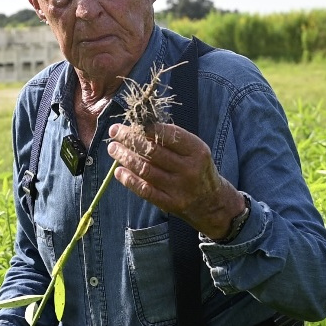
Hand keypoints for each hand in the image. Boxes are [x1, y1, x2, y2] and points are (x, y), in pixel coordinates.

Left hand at [107, 121, 245, 239]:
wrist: (212, 202)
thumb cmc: (198, 169)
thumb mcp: (194, 151)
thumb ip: (172, 140)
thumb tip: (139, 127)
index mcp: (197, 150)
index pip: (168, 134)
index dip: (146, 127)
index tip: (130, 122)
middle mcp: (189, 169)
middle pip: (153, 151)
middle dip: (130, 139)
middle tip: (115, 132)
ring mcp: (179, 188)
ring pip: (146, 169)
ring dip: (125, 157)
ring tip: (113, 148)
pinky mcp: (170, 203)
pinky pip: (145, 190)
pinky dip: (129, 180)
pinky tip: (118, 171)